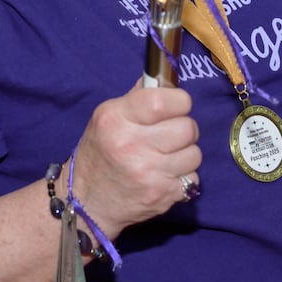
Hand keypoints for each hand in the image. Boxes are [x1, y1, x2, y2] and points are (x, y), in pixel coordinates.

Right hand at [68, 83, 200, 237]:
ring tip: (167, 156)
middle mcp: (132, 146)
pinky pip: (193, 178)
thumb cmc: (98, 154)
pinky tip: (165, 175)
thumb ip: (136, 98)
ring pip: (195, 153)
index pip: (163, 101)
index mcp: (116, 120)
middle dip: (184, 128)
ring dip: (186, 154)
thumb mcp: (105, 118)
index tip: (176, 106)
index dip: (179, 101)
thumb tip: (164, 79)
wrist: (86, 202)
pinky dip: (183, 176)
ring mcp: (148, 173)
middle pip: (187, 127)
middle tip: (170, 134)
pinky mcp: (161, 195)